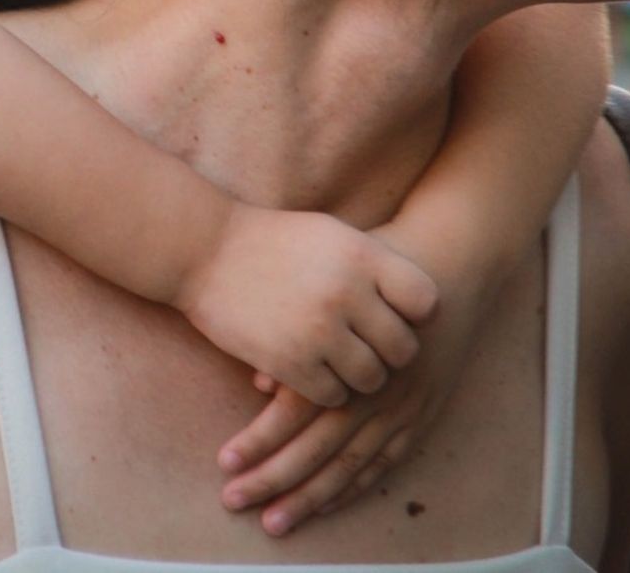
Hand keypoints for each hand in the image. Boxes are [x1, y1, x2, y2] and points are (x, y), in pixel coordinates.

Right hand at [177, 203, 437, 407]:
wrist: (204, 250)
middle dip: (388, 353)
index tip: (395, 315)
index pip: (425, 302)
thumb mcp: (330, 234)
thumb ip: (376, 263)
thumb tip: (423, 303)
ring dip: (359, 375)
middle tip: (367, 346)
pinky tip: (312, 370)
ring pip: (371, 378)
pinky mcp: (291, 362)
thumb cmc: (273, 241)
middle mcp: (346, 293)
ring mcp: (319, 331)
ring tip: (339, 359)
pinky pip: (334, 396)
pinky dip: (327, 390)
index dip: (414, 314)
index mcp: (361, 255)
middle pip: (403, 348)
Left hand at [215, 262, 485, 534]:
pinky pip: (384, 460)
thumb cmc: (376, 268)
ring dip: (310, 496)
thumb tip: (255, 382)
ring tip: (275, 521)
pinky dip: (354, 486)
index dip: (260, 442)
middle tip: (235, 501)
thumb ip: (294, 330)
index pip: (296, 412)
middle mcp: (376, 389)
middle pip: (318, 449)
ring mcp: (402, 406)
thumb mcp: (331, 287)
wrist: (449, 260)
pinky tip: (326, 503)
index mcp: (346, 355)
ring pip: (350, 465)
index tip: (224, 461)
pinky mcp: (421, 412)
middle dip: (274, 479)